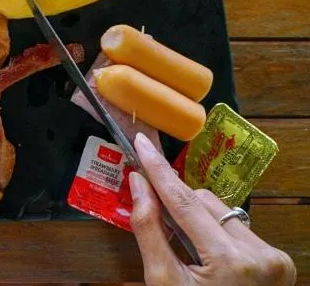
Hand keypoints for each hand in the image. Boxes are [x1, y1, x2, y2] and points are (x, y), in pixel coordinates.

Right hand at [129, 132, 295, 284]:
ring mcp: (275, 259)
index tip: (142, 145)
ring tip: (191, 252)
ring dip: (201, 221)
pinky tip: (212, 259)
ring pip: (224, 212)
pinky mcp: (280, 262)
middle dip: (180, 207)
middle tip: (161, 224)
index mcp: (228, 261)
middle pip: (205, 202)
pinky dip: (220, 236)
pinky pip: (241, 230)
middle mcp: (260, 255)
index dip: (159, 171)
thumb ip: (148, 230)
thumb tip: (137, 185)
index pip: (185, 202)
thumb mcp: (162, 282)